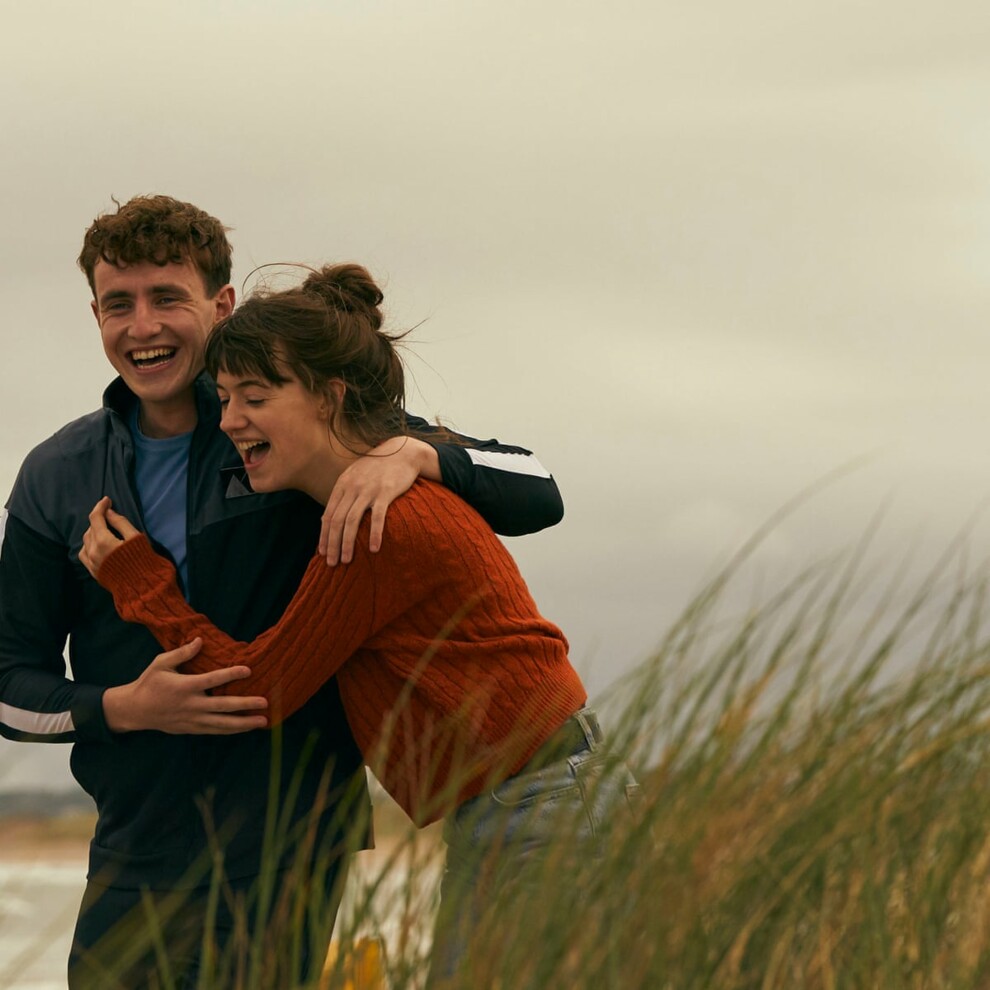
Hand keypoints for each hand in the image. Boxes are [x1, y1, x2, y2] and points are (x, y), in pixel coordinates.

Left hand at [80, 496, 140, 577]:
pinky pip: (84, 554)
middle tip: (109, 515)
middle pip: (90, 529)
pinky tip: (97, 544)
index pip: (96, 518)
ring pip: (85, 541)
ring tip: (104, 529)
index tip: (107, 500)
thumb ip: (121, 523)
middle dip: (98, 519)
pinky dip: (88, 545)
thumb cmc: (143, 561)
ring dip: (93, 532)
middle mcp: (93, 551)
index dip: (100, 507)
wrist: (142, 588)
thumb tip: (109, 512)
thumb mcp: (136, 538)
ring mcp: (91, 563)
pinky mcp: (93, 571)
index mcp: (103, 541)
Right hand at [102, 638, 268, 734]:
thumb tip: (200, 640)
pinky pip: (215, 731)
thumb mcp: (161, 663)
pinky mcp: (191, 729)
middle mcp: (191, 705)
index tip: (249, 670)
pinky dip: (231, 730)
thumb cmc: (149, 683)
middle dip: (245, 705)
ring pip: (222, 724)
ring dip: (243, 723)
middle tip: (265, 703)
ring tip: (263, 721)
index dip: (231, 674)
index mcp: (185, 686)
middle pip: (223, 707)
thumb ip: (182, 653)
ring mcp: (192, 720)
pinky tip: (245, 728)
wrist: (134, 711)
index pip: (212, 680)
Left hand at [319, 436, 439, 564]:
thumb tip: (331, 516)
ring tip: (347, 560)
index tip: (322, 553)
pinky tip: (373, 548)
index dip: (324, 536)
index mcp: (343, 485)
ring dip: (347, 543)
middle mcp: (352, 487)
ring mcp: (368, 490)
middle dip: (332, 544)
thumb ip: (344, 493)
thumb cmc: (379, 467)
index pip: (328, 515)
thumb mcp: (356, 475)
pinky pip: (376, 517)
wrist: (403, 452)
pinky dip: (373, 534)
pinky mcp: (385, 492)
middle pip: (337, 521)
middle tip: (332, 564)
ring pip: (351, 521)